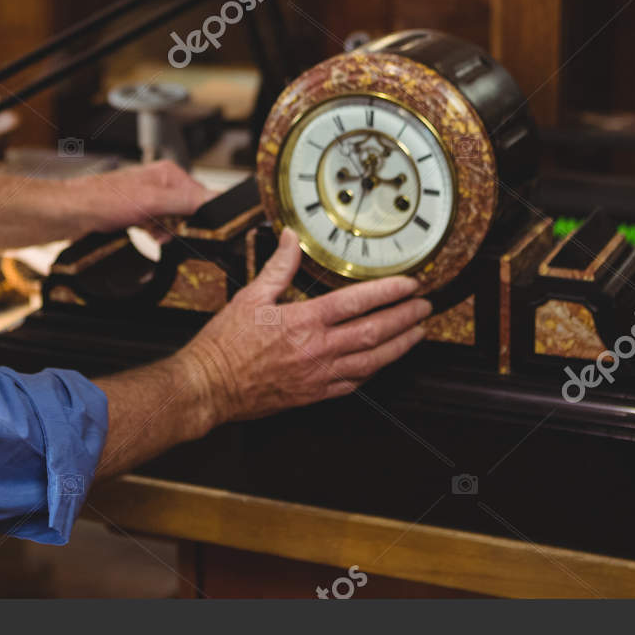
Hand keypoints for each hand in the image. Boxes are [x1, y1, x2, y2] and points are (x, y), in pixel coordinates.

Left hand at [74, 160, 212, 238]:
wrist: (70, 214)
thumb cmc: (102, 200)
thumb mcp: (152, 202)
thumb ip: (186, 201)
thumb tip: (216, 199)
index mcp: (168, 174)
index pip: (202, 195)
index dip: (202, 216)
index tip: (198, 230)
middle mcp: (160, 183)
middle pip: (189, 210)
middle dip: (182, 227)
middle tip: (169, 232)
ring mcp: (148, 198)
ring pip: (174, 221)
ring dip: (168, 233)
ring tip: (155, 236)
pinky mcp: (138, 213)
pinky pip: (158, 227)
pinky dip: (156, 235)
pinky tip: (149, 238)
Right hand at [176, 228, 432, 423]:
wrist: (209, 387)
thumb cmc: (225, 345)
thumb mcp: (250, 297)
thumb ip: (277, 267)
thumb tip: (290, 239)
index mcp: (303, 321)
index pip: (356, 302)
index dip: (388, 291)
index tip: (409, 284)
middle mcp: (317, 349)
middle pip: (374, 332)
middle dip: (405, 318)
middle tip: (425, 307)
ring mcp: (319, 375)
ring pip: (372, 361)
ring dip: (400, 346)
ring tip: (418, 333)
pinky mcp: (314, 394)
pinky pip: (355, 384)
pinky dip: (374, 371)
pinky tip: (383, 362)